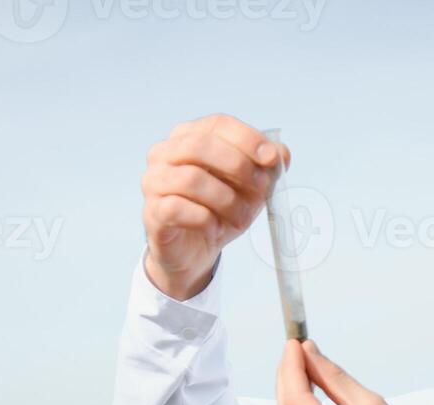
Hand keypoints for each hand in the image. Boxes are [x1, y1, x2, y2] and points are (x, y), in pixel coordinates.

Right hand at [141, 114, 289, 300]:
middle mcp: (165, 153)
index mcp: (188, 136)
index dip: (248, 138)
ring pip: (191, 179)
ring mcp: (154, 181)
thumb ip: (265, 167)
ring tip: (242, 218)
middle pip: (201, 145)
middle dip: (238, 166)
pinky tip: (216, 228)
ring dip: (226, 200)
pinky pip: (179, 208)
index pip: (218, 124)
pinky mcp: (153, 211)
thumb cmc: (219, 210)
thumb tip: (281, 154)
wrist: (193, 251)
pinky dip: (205, 219)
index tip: (271, 159)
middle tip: (261, 189)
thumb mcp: (250, 187)